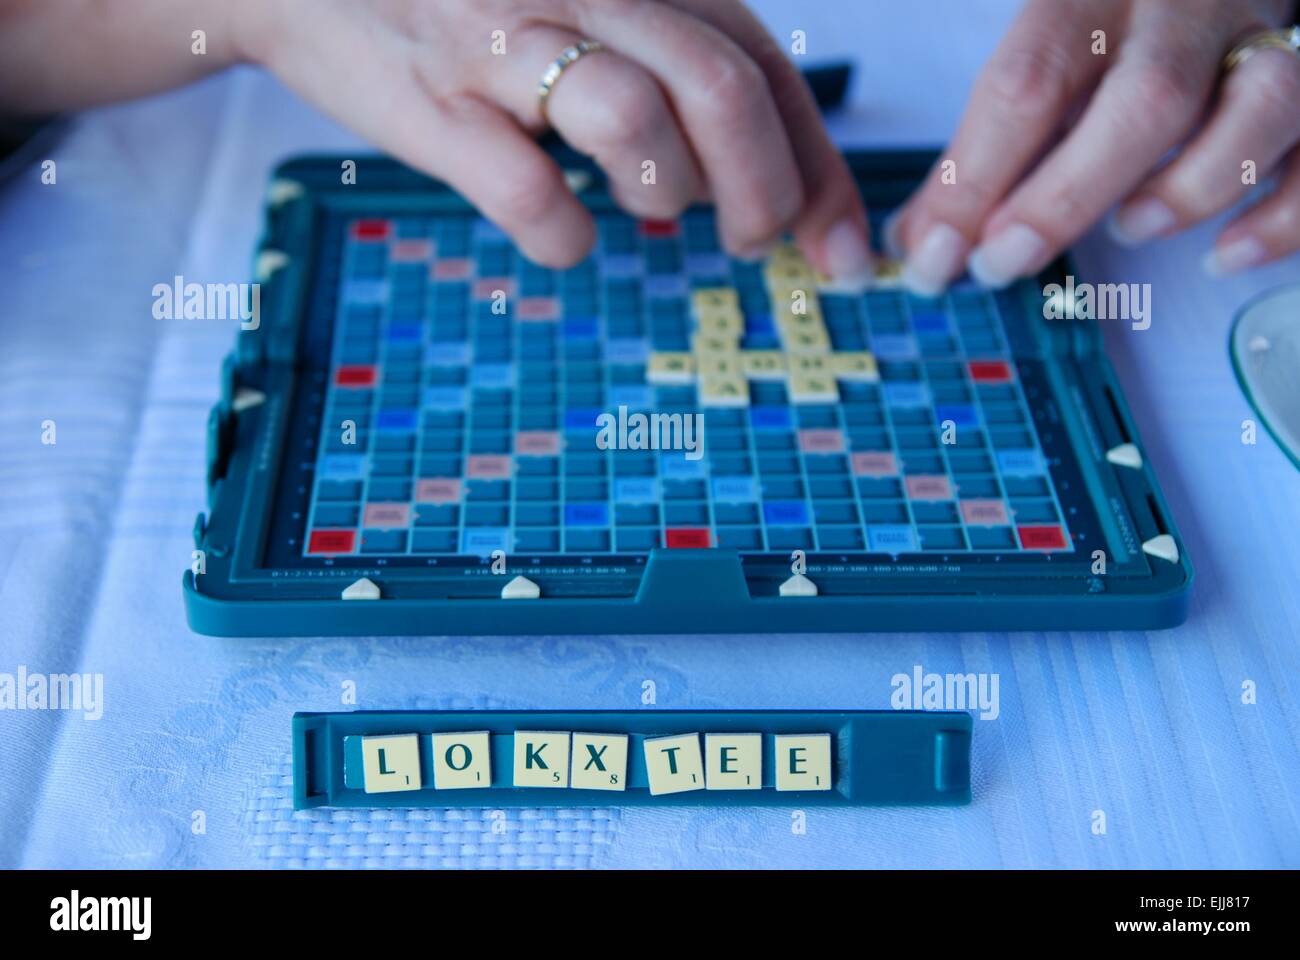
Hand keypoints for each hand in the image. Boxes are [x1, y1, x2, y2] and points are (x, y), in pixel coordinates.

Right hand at [235, 0, 872, 276]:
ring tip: (646, 208)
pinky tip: (561, 235)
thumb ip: (674, 65)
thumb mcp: (586, 4)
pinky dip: (565, 239)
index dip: (818, 164)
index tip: (840, 248)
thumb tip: (761, 177)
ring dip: (666, 195)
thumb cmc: (469, 7)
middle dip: (763, 193)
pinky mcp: (436, 106)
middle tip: (749, 242)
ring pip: (635, 120)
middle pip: (720, 92)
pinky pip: (529, 194)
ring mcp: (504, 43)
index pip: (762, 62)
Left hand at [887, 0, 1299, 293]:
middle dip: (1064, 197)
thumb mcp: (1034, 58)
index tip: (931, 256)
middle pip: (1143, 99)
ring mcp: (1259, 39)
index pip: (1027, 84)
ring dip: (1190, 187)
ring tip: (1130, 228)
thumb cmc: (1102, 28)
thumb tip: (920, 245)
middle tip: (1000, 264)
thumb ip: (978, 146)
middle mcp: (1181, 6)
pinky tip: (1224, 257)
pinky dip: (1280, 215)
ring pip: (1259, 106)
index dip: (972, 180)